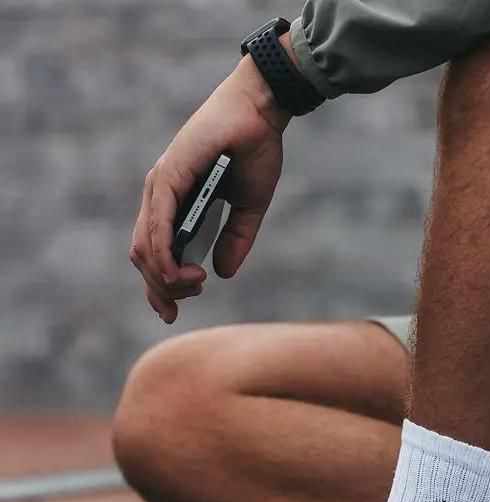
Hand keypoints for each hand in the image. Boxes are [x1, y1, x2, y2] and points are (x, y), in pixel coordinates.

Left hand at [130, 56, 289, 322]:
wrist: (261, 114)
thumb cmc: (254, 153)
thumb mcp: (249, 210)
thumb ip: (234, 242)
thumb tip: (223, 274)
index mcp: (175, 204)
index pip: (153, 252)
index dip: (158, 288)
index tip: (171, 314)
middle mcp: (159, 196)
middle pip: (144, 256)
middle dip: (161, 289)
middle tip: (192, 297)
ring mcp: (159, 186)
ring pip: (146, 247)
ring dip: (165, 277)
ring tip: (194, 286)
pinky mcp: (167, 178)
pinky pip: (157, 226)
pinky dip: (164, 255)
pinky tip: (178, 273)